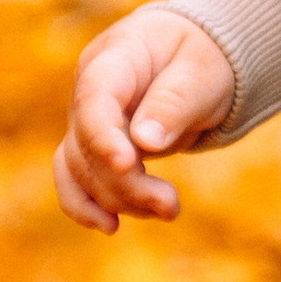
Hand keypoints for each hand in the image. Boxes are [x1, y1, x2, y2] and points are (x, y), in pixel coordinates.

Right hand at [53, 6, 234, 231]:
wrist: (199, 57)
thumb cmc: (204, 54)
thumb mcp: (203, 70)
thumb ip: (175, 101)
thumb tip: (145, 143)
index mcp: (116, 56)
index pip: (94, 98)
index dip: (103, 135)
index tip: (127, 165)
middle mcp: (90, 88)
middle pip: (88, 144)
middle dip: (126, 182)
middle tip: (172, 205)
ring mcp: (88, 119)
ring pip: (82, 169)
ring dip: (120, 199)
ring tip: (169, 210)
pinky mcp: (95, 146)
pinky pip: (76, 178)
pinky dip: (87, 205)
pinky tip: (110, 227)